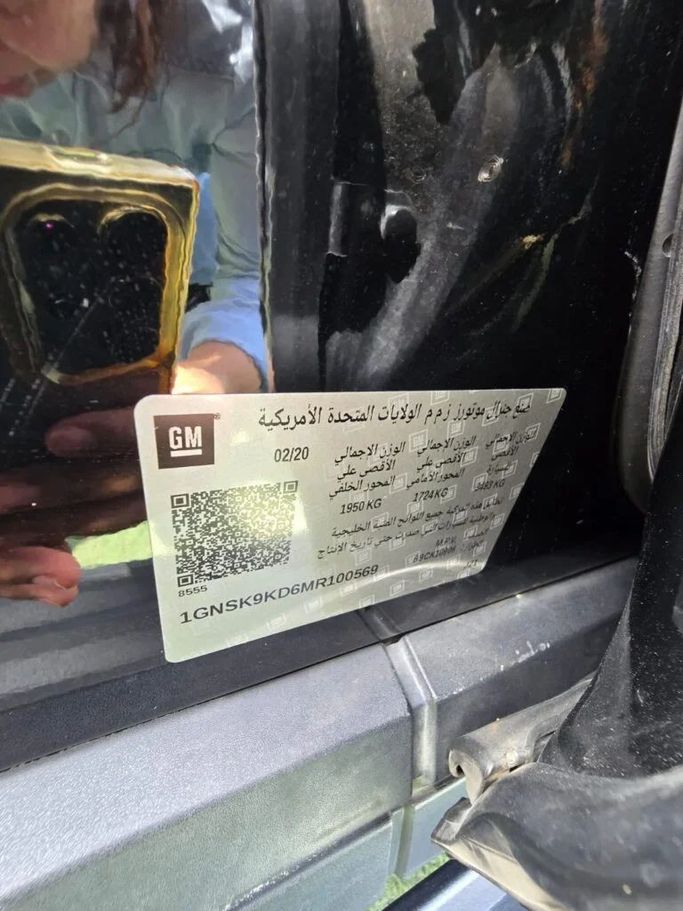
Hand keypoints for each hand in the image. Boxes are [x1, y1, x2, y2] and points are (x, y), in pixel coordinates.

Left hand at [0, 342, 260, 605]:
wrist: (221, 408)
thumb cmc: (179, 381)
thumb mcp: (168, 370)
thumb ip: (126, 379)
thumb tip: (58, 377)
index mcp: (193, 415)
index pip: (149, 428)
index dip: (105, 434)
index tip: (55, 437)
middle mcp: (185, 462)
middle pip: (121, 479)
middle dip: (59, 487)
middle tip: (5, 490)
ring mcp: (167, 493)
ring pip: (110, 513)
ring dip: (54, 518)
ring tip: (5, 519)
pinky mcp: (149, 507)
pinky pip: (107, 523)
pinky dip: (68, 530)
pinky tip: (29, 533)